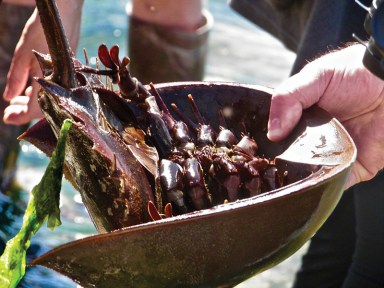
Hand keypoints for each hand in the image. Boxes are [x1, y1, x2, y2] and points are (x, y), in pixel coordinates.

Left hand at [2, 0, 82, 124]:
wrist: (65, 14)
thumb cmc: (42, 30)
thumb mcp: (22, 54)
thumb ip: (16, 78)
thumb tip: (8, 98)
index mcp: (50, 81)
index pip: (35, 109)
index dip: (20, 116)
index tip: (7, 118)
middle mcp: (62, 83)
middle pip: (44, 107)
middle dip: (24, 111)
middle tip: (9, 111)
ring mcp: (68, 78)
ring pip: (50, 99)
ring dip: (32, 102)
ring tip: (16, 100)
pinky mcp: (69, 72)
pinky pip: (55, 90)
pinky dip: (41, 93)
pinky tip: (31, 89)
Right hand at [267, 44, 383, 188]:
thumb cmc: (355, 73)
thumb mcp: (315, 76)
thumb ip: (288, 98)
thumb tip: (272, 133)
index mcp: (296, 119)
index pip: (272, 136)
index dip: (261, 143)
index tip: (253, 150)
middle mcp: (309, 139)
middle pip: (285, 159)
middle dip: (276, 165)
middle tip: (266, 168)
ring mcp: (329, 156)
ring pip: (305, 175)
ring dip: (296, 179)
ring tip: (285, 179)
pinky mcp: (350, 169)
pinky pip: (332, 184)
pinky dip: (323, 187)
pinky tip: (312, 182)